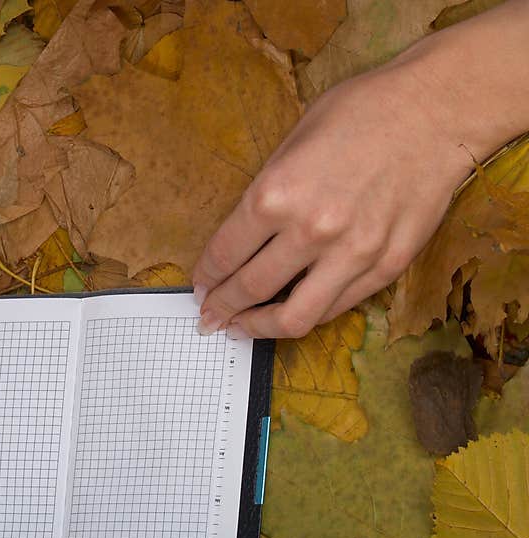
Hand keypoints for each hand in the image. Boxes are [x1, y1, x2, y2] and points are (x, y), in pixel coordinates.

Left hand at [192, 61, 480, 339]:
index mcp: (276, 194)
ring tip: (243, 328)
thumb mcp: (293, 139)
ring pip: (293, 317)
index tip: (201, 286)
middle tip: (210, 317)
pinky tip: (291, 311)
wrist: (439, 108)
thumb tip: (242, 238)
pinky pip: (335, 308)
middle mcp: (310, 231)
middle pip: (249, 289)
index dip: (206, 277)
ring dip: (259, 327)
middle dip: (222, 308)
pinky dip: (307, 315)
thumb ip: (267, 192)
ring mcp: (352, 254)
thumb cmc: (362, 111)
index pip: (224, 254)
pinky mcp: (386, 266)